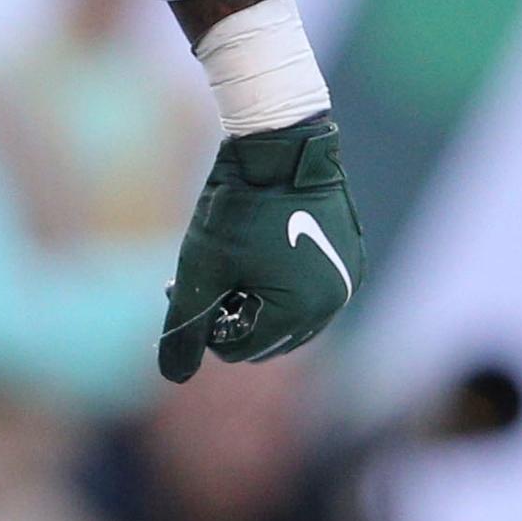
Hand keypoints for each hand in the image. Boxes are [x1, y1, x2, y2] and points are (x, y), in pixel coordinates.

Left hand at [158, 117, 362, 381]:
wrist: (279, 143)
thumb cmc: (236, 206)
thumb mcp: (200, 268)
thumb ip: (185, 326)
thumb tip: (172, 377)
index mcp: (302, 312)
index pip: (240, 350)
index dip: (203, 324)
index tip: (183, 288)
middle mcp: (334, 303)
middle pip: (266, 337)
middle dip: (228, 313)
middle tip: (200, 277)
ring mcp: (346, 279)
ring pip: (285, 312)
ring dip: (251, 298)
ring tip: (223, 264)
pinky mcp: (349, 256)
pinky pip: (306, 287)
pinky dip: (277, 279)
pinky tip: (253, 250)